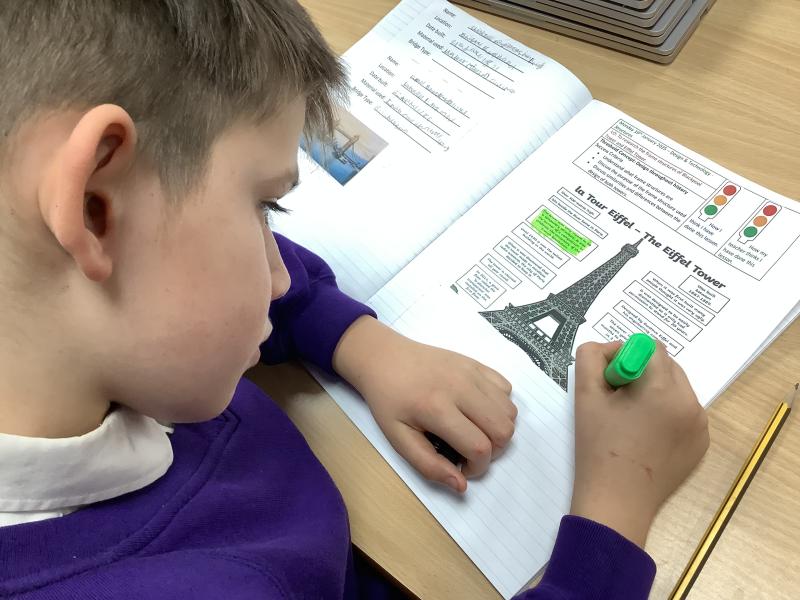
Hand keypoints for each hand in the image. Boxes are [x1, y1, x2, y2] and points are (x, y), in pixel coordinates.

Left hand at [332, 316, 515, 492]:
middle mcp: (460, 388)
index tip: (463, 467)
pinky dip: (500, 405)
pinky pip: (506, 389)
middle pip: (503, 430)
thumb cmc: (388, 401)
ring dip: (499, 429)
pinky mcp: (476, 363)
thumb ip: (428, 465)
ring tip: (476, 431)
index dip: (478, 468)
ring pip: (510, 411)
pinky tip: (478, 409)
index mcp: (437, 409)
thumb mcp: (398, 438)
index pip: (480, 447)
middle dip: (493, 451)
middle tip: (471, 451)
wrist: (384, 359)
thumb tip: (461, 484)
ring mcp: (471, 372)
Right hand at [569, 341, 708, 546]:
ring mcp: (700, 426)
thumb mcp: (585, 396)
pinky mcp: (701, 446)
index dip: (626, 357)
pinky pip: (684, 414)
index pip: (651, 348)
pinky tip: (645, 439)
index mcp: (664, 389)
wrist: (616, 502)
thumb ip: (590, 358)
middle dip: (642, 374)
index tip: (610, 383)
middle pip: (667, 366)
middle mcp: (691, 403)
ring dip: (654, 393)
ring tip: (630, 422)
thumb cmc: (598, 448)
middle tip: (617, 401)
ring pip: (676, 389)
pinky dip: (666, 416)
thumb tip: (608, 350)